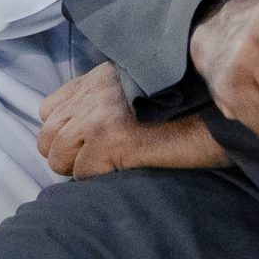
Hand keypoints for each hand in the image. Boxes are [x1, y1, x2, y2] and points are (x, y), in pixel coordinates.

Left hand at [37, 63, 229, 179]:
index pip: (48, 110)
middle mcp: (90, 94)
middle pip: (47, 138)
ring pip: (58, 157)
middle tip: (96, 163)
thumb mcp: (134, 89)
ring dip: (79, 169)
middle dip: (67, 156)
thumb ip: (103, 100)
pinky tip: (123, 169)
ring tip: (109, 167)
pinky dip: (98, 178)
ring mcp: (96, 116)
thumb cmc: (182, 108)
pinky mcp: (109, 139)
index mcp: (94, 80)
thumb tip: (80, 132)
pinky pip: (82, 172)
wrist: (212, 113)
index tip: (85, 144)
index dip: (64, 133)